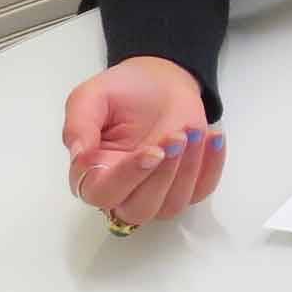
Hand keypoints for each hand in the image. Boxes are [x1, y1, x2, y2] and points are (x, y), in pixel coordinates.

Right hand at [63, 56, 223, 225]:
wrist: (160, 82)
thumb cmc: (121, 92)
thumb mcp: (91, 97)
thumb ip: (79, 125)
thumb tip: (79, 156)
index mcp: (93, 174)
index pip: (103, 193)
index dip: (128, 177)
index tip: (152, 151)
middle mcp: (123, 192)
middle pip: (139, 209)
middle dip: (162, 176)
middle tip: (178, 137)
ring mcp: (157, 191)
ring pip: (170, 205)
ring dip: (187, 170)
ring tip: (192, 130)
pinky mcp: (187, 184)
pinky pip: (201, 190)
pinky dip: (212, 166)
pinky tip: (213, 137)